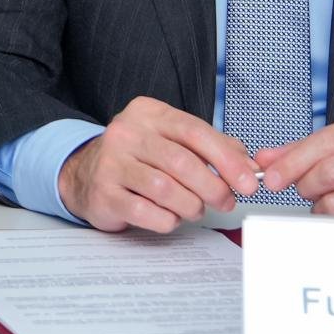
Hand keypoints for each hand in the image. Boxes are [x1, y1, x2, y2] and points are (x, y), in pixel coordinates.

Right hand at [57, 96, 263, 232]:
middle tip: (226, 202)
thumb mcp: (172, 140)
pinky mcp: (104, 193)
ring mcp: (111, 162)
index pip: (194, 131)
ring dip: (191, 206)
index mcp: (147, 113)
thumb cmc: (138, 159)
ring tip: (193, 209)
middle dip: (213, 188)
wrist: (84, 174)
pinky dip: (168, 220)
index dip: (227, 159)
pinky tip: (168, 216)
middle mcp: (126, 133)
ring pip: (166, 190)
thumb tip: (249, 166)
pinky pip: (149, 213)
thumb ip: (211, 147)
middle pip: (182, 162)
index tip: (248, 182)